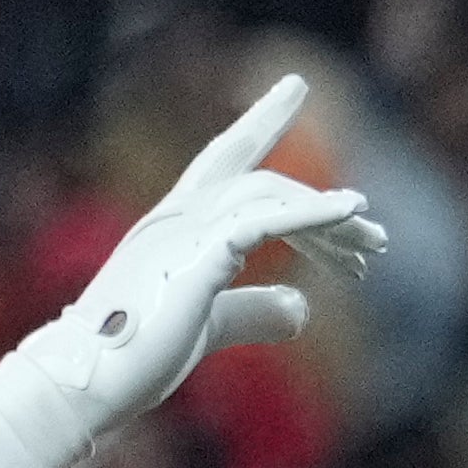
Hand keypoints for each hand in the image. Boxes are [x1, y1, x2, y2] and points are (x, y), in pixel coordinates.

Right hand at [23, 78, 391, 437]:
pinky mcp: (197, 258)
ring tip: (375, 244)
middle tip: (376, 238)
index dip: (261, 119)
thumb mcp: (209, 326)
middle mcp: (177, 214)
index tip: (296, 85)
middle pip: (262, 179)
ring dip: (329, 219)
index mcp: (176, 223)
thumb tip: (300, 308)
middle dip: (322, 203)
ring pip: (269, 195)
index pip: (225, 156)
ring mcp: (182, 232)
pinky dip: (311, 214)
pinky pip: (263, 221)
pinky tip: (350, 212)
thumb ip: (253, 311)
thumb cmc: (137, 355)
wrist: (91, 382)